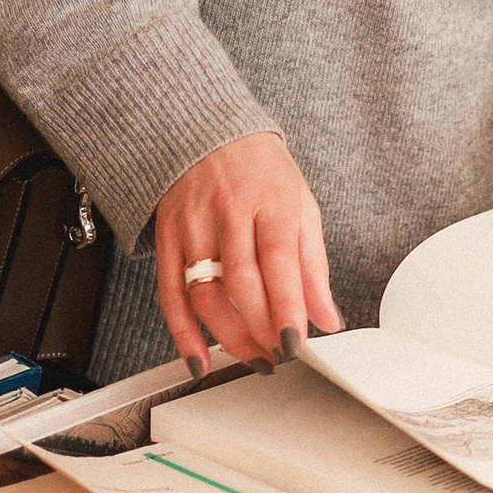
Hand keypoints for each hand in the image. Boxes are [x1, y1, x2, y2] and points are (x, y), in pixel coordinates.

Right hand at [154, 130, 342, 372]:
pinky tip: (199, 359)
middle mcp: (229, 211)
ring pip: (204, 293)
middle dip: (260, 328)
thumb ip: (313, 265)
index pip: (278, 260)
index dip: (285, 307)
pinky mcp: (166, 237)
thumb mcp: (301, 205)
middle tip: (278, 354)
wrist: (207, 133)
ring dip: (228, 336)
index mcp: (271, 199)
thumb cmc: (261, 170)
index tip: (296, 343)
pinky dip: (182, 333)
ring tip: (252, 355)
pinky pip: (170, 293)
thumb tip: (326, 318)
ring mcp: (193, 224)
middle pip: (240, 282)